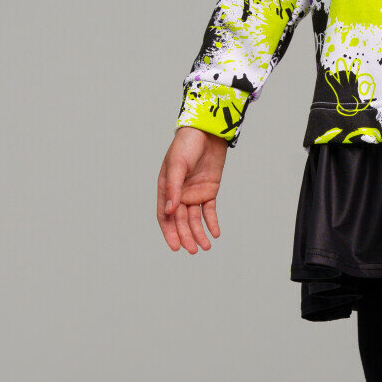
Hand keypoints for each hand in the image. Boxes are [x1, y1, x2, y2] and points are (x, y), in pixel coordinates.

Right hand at [157, 127, 228, 252]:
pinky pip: (209, 210)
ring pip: (195, 219)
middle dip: (186, 236)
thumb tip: (171, 211)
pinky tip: (215, 233)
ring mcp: (194, 193)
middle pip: (181, 221)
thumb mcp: (178, 165)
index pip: (165, 216)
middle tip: (194, 250)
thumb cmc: (187, 144)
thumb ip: (174, 188)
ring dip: (199, 233)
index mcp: (166, 188)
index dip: (169, 232)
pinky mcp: (209, 190)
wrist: (207, 131)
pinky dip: (212, 222)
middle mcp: (179, 193)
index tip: (175, 247)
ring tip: (205, 247)